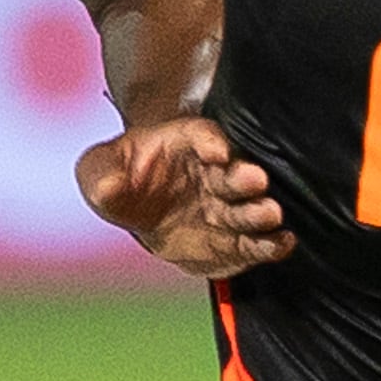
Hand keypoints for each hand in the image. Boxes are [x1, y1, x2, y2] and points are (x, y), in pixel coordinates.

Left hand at [78, 114, 289, 277]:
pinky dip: (270, 244)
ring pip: (246, 207)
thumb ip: (101, 174)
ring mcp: (225, 205)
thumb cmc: (120, 178)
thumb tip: (110, 186)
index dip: (211, 141)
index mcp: (184, 144)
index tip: (217, 152)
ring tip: (272, 215)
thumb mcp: (97, 170)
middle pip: (232, 172)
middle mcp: (213, 172)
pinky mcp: (233, 238)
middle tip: (257, 181)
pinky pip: (254, 241)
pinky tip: (283, 244)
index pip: (202, 136)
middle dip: (244, 177)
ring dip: (259, 211)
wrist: (142, 207)